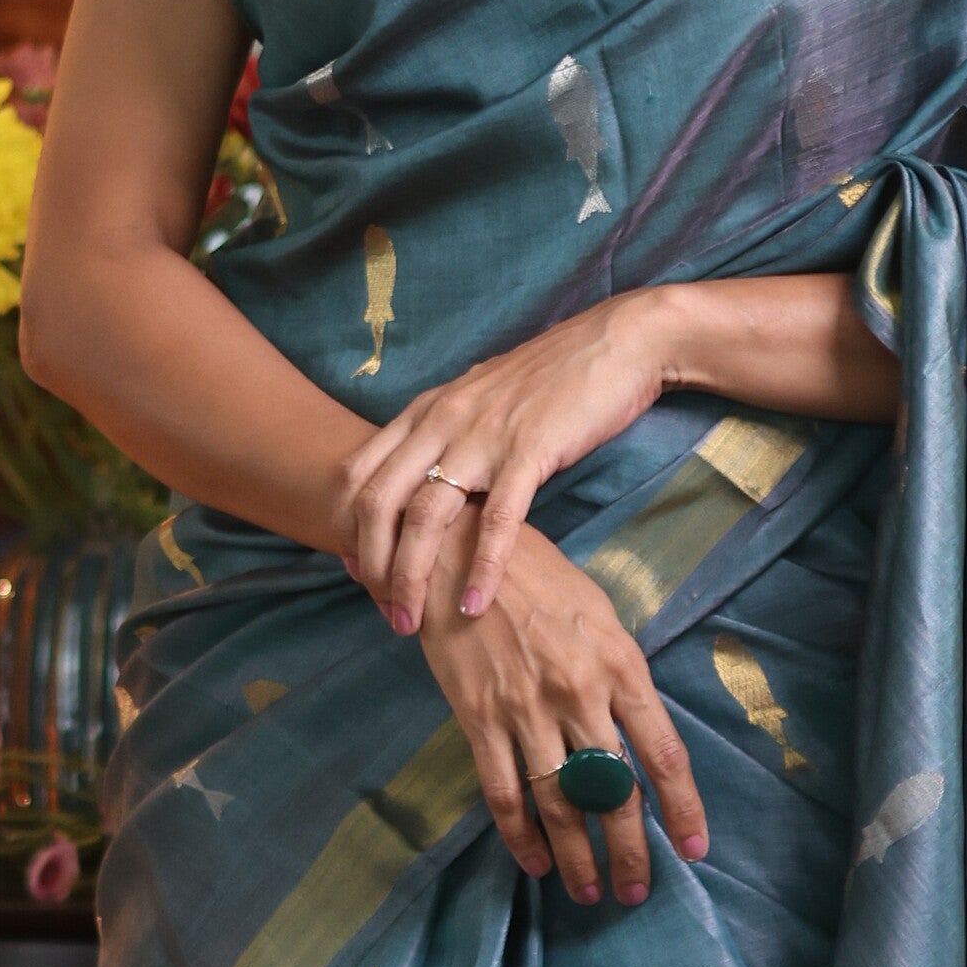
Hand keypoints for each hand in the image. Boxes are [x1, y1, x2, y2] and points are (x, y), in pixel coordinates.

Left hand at [339, 295, 670, 634]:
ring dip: (411, 577)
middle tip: (383, 613)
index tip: (357, 574)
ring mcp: (483, 437)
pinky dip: (481, 569)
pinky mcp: (529, 452)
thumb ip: (446, 431)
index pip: (362, 475)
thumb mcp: (480, 397)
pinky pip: (496, 522)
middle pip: (379, 502)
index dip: (350, 530)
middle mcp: (442, 422)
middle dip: (373, 566)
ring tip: (412, 623)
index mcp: (426, 409)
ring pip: (424, 516)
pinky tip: (473, 605)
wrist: (616, 343)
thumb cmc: (553, 376)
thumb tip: (425, 474)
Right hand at [417, 528, 707, 904]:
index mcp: (621, 666)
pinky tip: (536, 864)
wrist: (461, 550)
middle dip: (630, 850)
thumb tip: (636, 731)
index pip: (663, 753)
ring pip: (561, 803)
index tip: (695, 849)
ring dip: (578, 857)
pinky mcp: (479, 718)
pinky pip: (504, 792)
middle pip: (614, 791)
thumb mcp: (600, 614)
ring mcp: (527, 710)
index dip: (683, 808)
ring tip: (591, 892)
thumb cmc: (538, 577)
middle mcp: (579, 694)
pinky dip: (520, 836)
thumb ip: (621, 675)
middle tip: (637, 892)